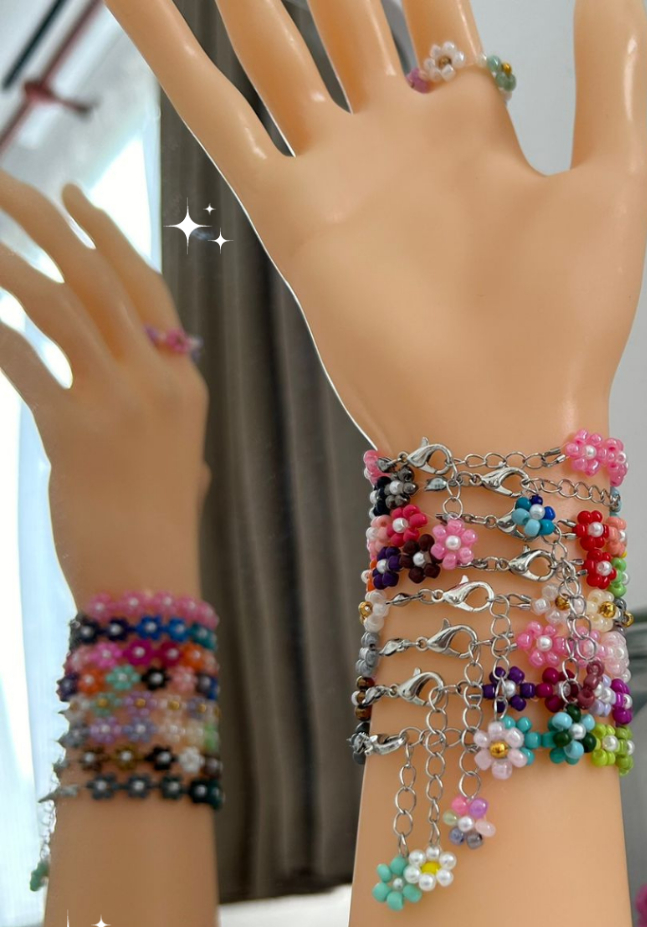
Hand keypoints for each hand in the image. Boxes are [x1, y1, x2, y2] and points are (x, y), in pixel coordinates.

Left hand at [0, 174, 208, 602]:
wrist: (150, 578)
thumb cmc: (160, 523)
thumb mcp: (182, 461)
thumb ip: (170, 420)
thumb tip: (160, 397)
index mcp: (185, 382)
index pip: (147, 286)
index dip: (106, 234)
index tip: (71, 193)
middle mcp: (157, 380)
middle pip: (100, 276)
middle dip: (47, 220)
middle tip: (4, 185)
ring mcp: (119, 403)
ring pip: (60, 304)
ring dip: (8, 261)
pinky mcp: (73, 431)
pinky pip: (22, 361)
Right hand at [102, 0, 646, 446]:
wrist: (504, 420)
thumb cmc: (569, 318)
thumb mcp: (614, 181)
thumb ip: (609, 75)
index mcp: (474, 129)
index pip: (434, 11)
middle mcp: (398, 142)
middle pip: (348, 17)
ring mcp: (340, 176)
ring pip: (274, 52)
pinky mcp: (291, 217)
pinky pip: (217, 119)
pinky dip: (170, 53)